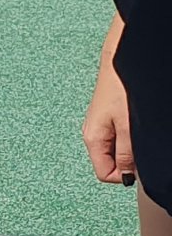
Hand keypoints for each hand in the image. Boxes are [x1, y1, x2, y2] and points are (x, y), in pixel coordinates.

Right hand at [83, 60, 135, 185]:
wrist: (119, 60)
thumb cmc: (121, 88)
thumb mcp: (128, 127)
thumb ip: (127, 153)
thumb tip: (128, 175)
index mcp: (92, 139)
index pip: (105, 173)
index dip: (125, 175)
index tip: (141, 165)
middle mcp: (92, 134)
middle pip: (110, 162)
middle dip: (129, 160)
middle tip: (143, 144)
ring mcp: (99, 125)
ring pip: (115, 150)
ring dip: (130, 147)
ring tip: (140, 130)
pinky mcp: (106, 117)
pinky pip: (117, 137)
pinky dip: (129, 136)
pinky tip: (135, 123)